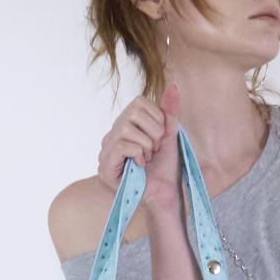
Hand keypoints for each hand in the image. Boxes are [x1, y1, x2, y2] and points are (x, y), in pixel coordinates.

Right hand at [96, 82, 181, 213]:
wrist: (166, 193)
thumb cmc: (166, 166)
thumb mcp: (169, 134)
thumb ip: (170, 111)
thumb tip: (174, 85)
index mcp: (125, 124)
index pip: (138, 102)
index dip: (156, 118)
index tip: (160, 137)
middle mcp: (112, 134)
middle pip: (133, 113)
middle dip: (153, 132)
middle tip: (155, 149)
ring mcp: (106, 150)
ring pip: (126, 129)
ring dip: (146, 145)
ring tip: (148, 158)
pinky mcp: (105, 167)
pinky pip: (121, 145)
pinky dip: (137, 153)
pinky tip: (140, 165)